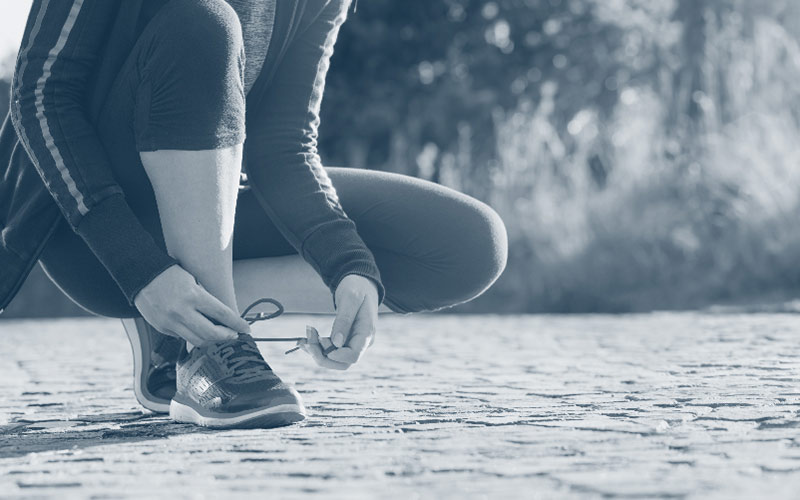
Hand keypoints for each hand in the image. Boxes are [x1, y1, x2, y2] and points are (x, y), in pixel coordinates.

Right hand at [133, 264, 250, 345]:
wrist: (141, 275)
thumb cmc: (170, 274)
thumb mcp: (193, 282)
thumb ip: (205, 301)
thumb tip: (221, 319)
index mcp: (193, 296)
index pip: (222, 314)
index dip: (237, 323)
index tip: (246, 328)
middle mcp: (182, 311)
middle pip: (211, 333)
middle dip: (227, 336)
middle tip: (234, 335)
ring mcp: (170, 322)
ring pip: (197, 340)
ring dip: (212, 340)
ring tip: (220, 335)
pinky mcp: (161, 328)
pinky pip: (182, 337)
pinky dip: (193, 335)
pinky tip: (199, 330)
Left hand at [301, 274, 378, 369]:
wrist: (361, 284)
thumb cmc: (358, 288)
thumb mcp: (351, 298)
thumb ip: (344, 320)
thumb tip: (336, 343)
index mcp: (366, 334)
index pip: (353, 356)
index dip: (335, 355)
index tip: (321, 340)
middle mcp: (361, 343)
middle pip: (342, 363)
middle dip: (322, 356)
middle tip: (307, 341)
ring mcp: (352, 343)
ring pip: (333, 360)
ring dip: (316, 352)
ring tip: (303, 339)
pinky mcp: (343, 341)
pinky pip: (329, 351)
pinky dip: (316, 348)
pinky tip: (305, 340)